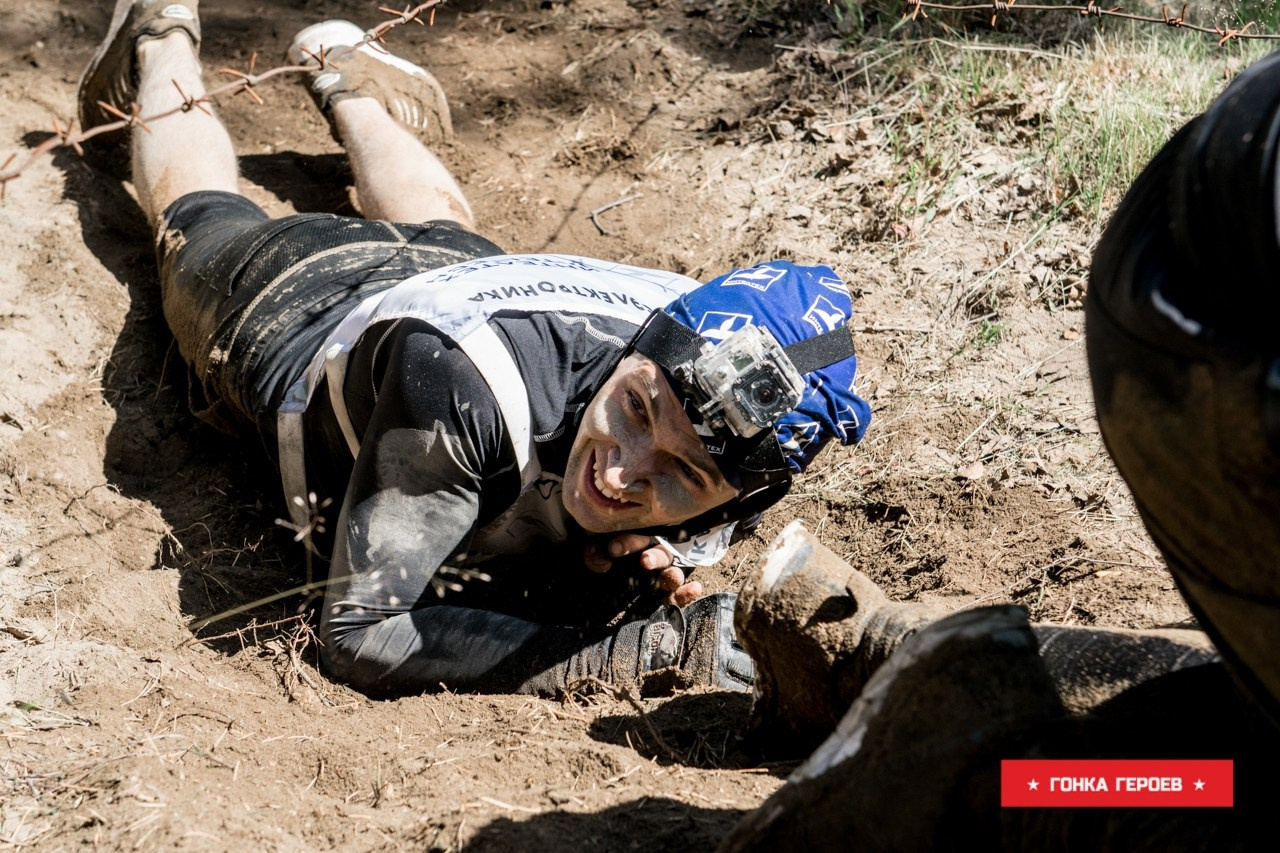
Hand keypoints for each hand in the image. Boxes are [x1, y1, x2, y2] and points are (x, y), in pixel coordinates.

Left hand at [583, 533, 702, 606]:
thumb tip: (601, 561)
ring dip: (673, 575)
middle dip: (656, 557)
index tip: (613, 548)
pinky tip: (695, 588)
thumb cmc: (609, 560)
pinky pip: (679, 595)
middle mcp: (656, 556)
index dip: (629, 542)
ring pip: (674, 573)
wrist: (614, 583)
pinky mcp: (668, 595)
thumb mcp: (597, 554)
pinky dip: (687, 593)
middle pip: (662, 553)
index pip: (638, 537)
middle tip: (645, 562)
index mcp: (639, 541)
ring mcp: (664, 575)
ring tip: (671, 577)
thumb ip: (596, 555)